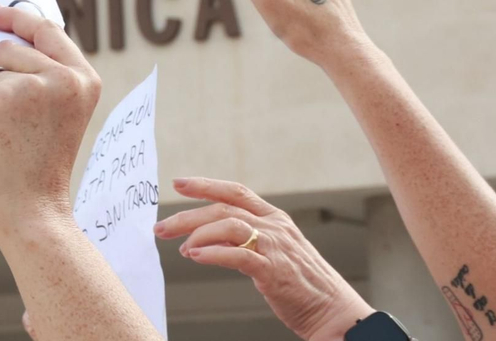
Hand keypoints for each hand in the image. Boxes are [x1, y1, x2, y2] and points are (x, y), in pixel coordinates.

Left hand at [0, 2, 101, 235]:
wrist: (34, 214)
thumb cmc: (38, 170)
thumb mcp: (58, 113)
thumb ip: (44, 79)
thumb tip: (1, 46)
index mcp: (82, 79)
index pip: (45, 30)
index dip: (15, 18)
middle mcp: (61, 77)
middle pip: (5, 51)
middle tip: (11, 129)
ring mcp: (27, 87)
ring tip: (1, 140)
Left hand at [157, 177, 372, 340]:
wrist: (335, 312)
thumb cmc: (302, 285)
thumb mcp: (276, 252)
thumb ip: (247, 239)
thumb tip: (207, 237)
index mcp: (276, 219)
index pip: (235, 191)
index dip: (205, 184)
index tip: (178, 184)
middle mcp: (275, 227)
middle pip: (223, 208)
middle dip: (187, 215)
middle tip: (161, 227)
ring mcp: (276, 247)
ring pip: (227, 224)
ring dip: (197, 234)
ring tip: (180, 247)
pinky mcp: (275, 271)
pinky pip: (238, 255)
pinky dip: (213, 253)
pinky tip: (195, 257)